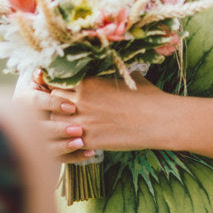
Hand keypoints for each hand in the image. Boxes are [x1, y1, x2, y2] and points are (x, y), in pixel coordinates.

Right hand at [24, 69, 94, 164]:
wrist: (41, 111)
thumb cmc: (49, 91)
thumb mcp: (46, 83)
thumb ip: (46, 79)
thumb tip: (41, 72)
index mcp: (24, 101)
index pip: (36, 103)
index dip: (54, 104)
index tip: (72, 107)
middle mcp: (24, 122)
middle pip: (40, 128)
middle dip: (59, 129)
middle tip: (78, 129)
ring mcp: (33, 140)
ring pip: (46, 147)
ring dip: (64, 146)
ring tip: (82, 142)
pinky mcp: (45, 155)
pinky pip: (59, 159)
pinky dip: (75, 157)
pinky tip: (90, 153)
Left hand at [31, 71, 168, 162]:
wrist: (159, 120)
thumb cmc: (148, 96)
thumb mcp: (129, 79)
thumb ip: (113, 77)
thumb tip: (116, 71)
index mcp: (89, 83)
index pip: (58, 82)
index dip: (56, 86)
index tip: (59, 90)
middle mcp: (82, 101)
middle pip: (52, 101)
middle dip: (54, 104)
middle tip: (59, 108)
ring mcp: (84, 122)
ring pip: (55, 122)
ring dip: (58, 123)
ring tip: (65, 125)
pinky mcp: (90, 140)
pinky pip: (67, 142)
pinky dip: (67, 141)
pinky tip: (74, 141)